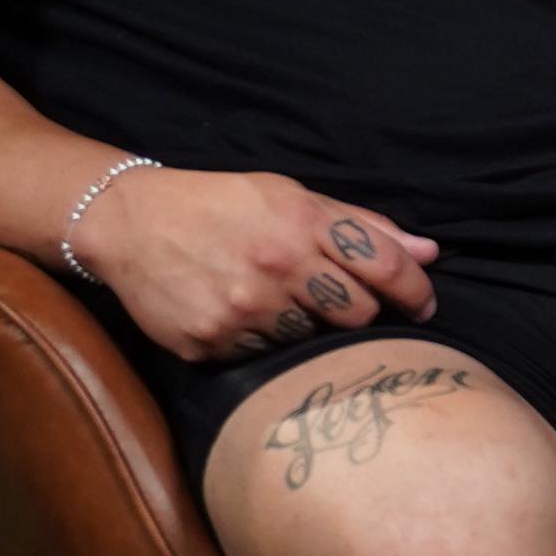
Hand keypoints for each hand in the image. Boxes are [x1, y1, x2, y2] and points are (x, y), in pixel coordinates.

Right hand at [71, 165, 440, 362]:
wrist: (128, 223)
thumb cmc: (220, 206)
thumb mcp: (289, 197)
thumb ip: (361, 225)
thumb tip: (427, 253)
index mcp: (301, 223)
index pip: (386, 267)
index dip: (416, 291)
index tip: (424, 306)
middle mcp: (275, 266)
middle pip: (358, 314)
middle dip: (358, 310)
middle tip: (335, 299)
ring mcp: (242, 309)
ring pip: (311, 340)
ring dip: (306, 326)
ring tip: (274, 299)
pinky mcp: (211, 343)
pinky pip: (263, 358)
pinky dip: (262, 341)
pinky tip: (241, 314)